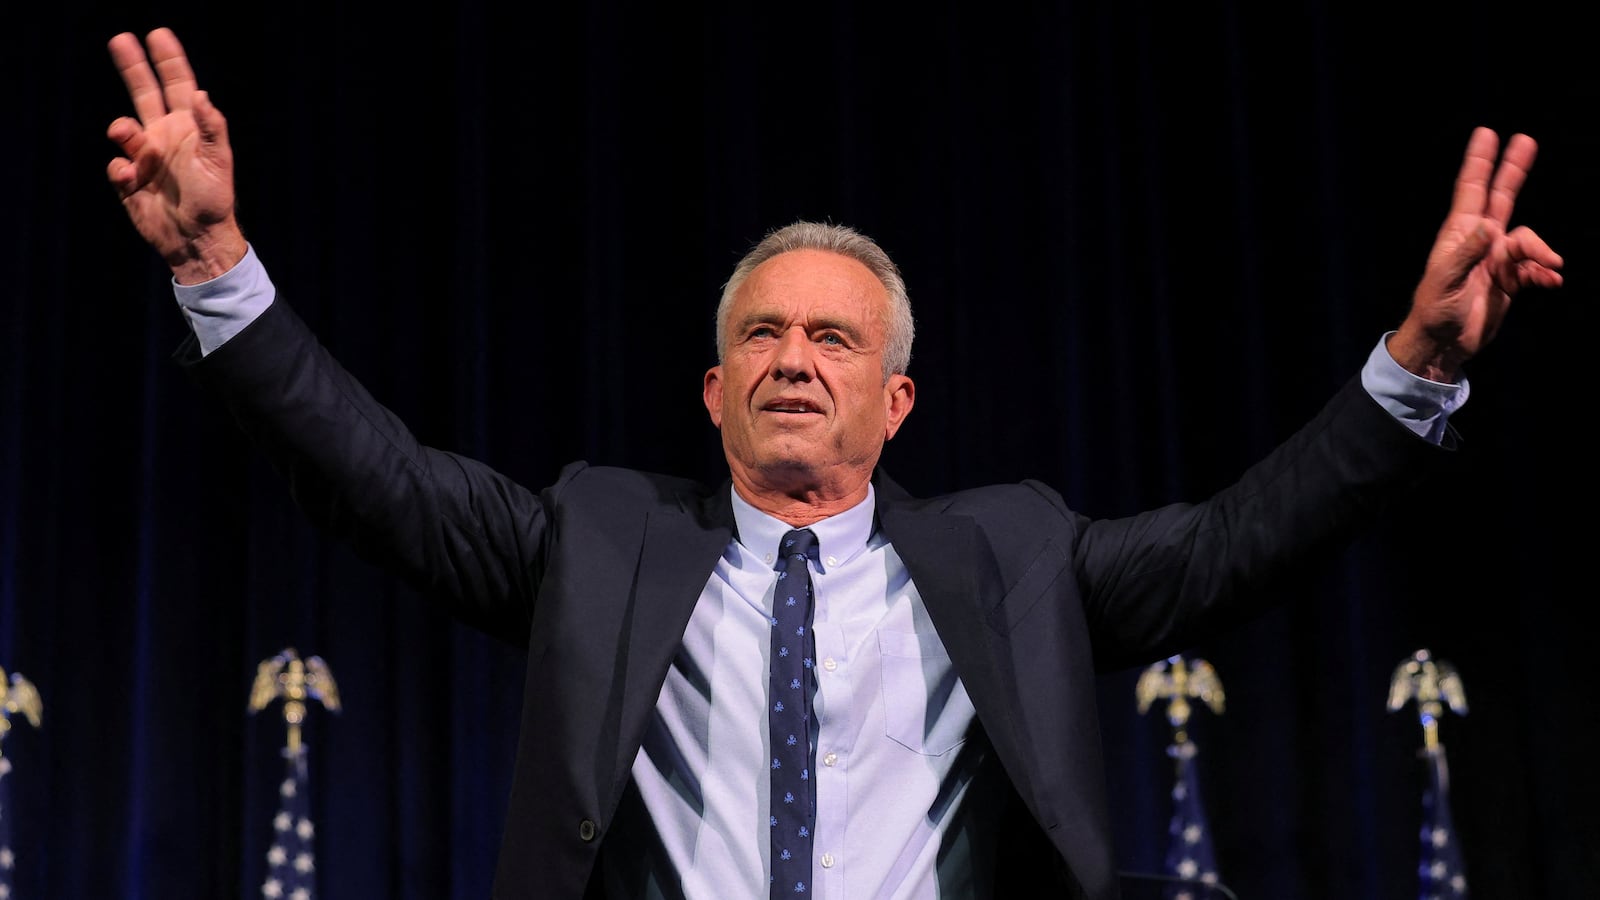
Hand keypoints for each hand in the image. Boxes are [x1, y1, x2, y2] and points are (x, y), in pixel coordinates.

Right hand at [106, 28, 245, 284]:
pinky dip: (120, 168)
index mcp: (188, 129)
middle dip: (134, 67)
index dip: (169, 61)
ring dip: (123, 128)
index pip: (178, 86)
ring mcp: (145, 157)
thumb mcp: (219, 162)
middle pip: (144, 93)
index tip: (158, 34)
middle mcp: (165, 136)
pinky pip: (116, 165)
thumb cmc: (214, 201)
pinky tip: (132, 179)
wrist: (196, 239)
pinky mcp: (129, 180)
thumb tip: (201, 94)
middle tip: (121, 39)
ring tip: (127, 136)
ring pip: (123, 128)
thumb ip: (211, 128)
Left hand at [1389, 126, 1563, 381]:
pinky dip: (1545, 273)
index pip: (1471, 190)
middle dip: (1513, 170)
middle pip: (1502, 197)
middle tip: (1526, 139)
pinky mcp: (1510, 280)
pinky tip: (1552, 281)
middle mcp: (1481, 240)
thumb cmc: (1436, 310)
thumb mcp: (1446, 281)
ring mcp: (1497, 259)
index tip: (1486, 133)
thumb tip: (1487, 228)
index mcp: (1460, 234)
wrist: (1445, 342)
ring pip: (1527, 240)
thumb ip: (1467, 254)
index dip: (1479, 162)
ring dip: (1541, 250)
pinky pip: (1535, 268)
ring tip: (1552, 267)